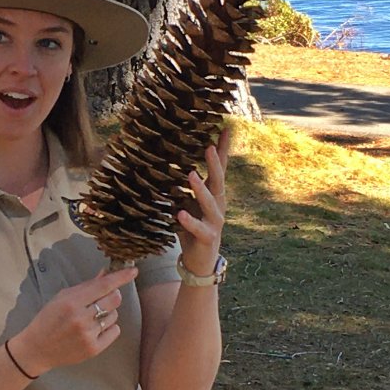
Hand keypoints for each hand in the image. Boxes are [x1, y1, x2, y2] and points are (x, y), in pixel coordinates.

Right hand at [11, 267, 137, 375]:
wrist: (38, 348)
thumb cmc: (48, 319)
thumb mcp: (62, 297)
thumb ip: (86, 286)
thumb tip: (106, 274)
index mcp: (72, 302)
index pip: (103, 285)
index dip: (121, 276)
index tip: (133, 270)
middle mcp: (81, 318)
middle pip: (114, 299)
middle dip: (112, 295)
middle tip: (102, 298)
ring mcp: (88, 335)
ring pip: (115, 315)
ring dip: (107, 313)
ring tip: (91, 318)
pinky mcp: (94, 349)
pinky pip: (115, 331)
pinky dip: (108, 328)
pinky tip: (94, 329)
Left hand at [176, 127, 232, 275]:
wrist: (200, 260)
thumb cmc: (192, 227)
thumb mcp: (186, 203)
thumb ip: (181, 187)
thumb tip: (165, 166)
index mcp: (214, 195)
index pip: (220, 169)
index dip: (222, 150)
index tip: (224, 129)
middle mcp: (219, 205)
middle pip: (218, 181)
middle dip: (214, 163)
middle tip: (208, 146)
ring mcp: (215, 222)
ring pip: (210, 203)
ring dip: (200, 189)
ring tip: (190, 174)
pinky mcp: (208, 238)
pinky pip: (199, 228)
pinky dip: (190, 221)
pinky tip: (180, 213)